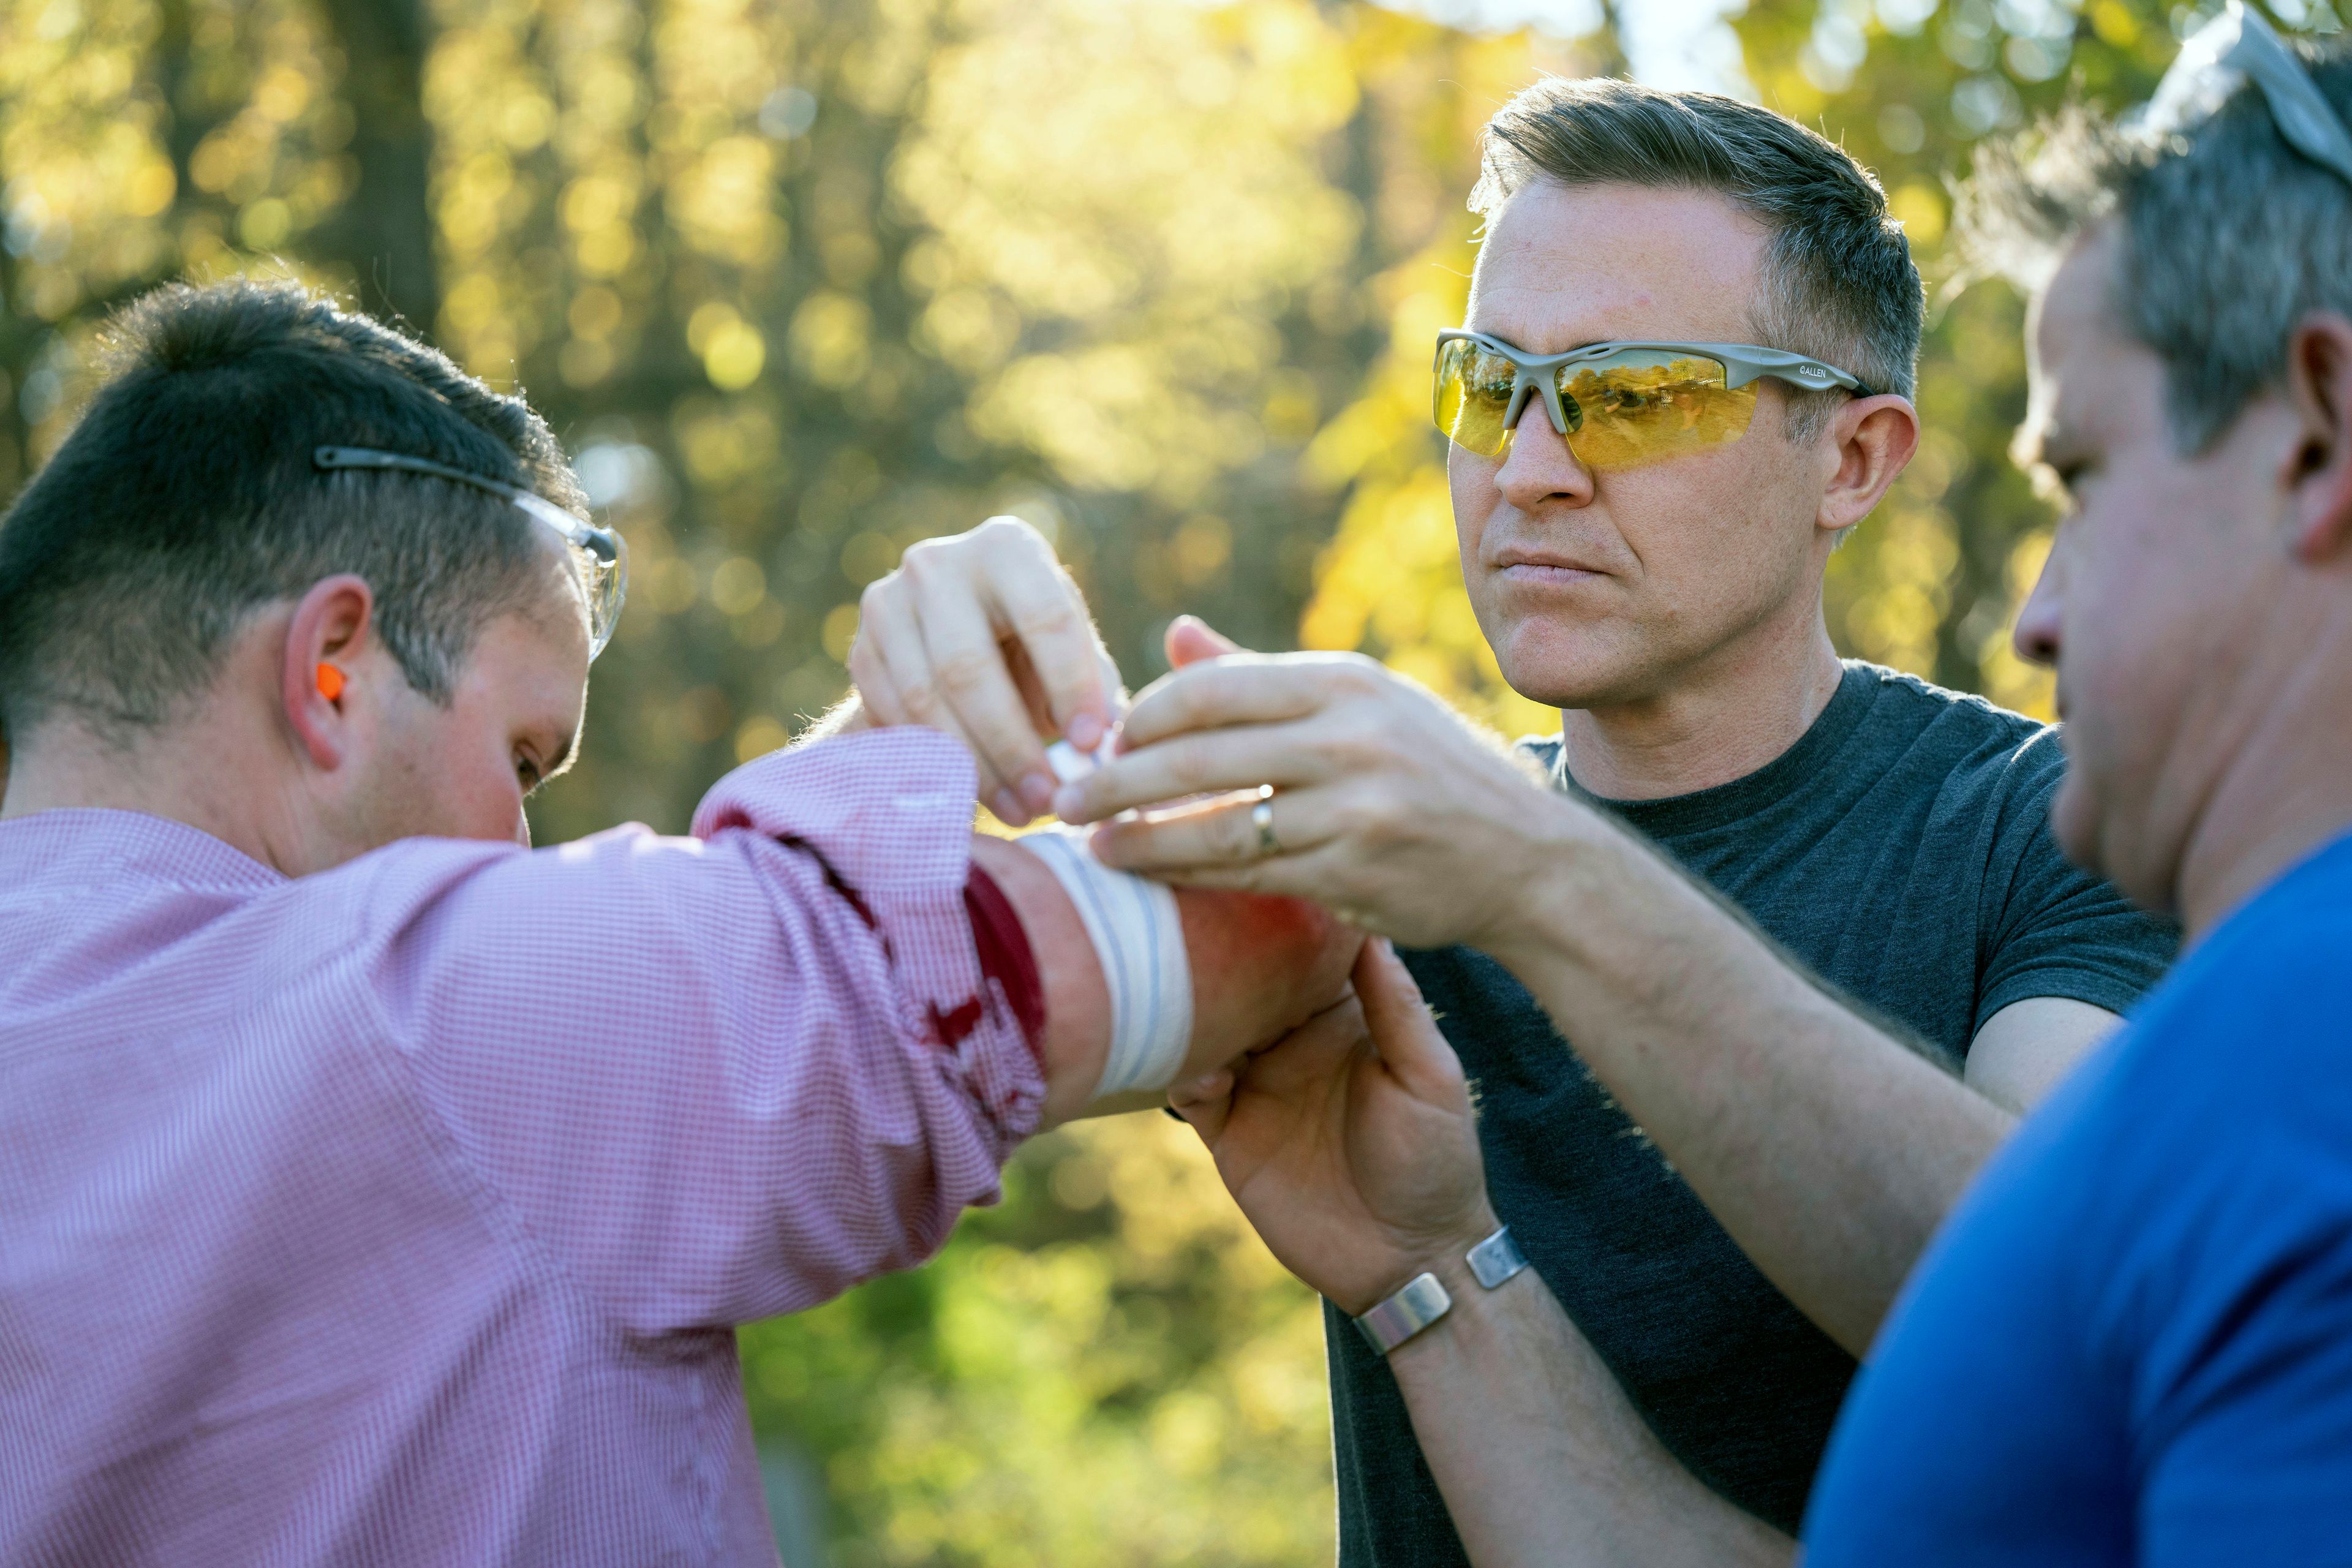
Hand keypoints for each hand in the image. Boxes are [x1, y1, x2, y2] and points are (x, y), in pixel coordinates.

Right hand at [849, 516, 1120, 824]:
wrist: (954, 634)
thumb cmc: (1035, 647)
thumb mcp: (1073, 649)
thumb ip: (1093, 687)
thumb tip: (1099, 748)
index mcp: (1007, 548)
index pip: (1045, 617)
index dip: (1071, 686)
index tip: (1092, 746)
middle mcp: (938, 564)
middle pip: (969, 666)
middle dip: (1012, 744)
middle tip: (1048, 797)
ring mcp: (887, 604)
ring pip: (925, 699)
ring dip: (974, 765)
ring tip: (1020, 809)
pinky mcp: (859, 650)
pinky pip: (892, 718)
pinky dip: (933, 763)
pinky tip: (973, 795)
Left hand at [1051, 625, 1568, 949]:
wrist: (1526, 859)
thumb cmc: (1426, 772)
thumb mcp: (1360, 703)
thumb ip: (1259, 675)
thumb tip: (1173, 632)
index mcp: (1344, 682)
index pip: (1212, 689)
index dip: (1143, 715)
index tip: (1101, 738)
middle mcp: (1351, 737)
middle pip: (1200, 757)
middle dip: (1118, 779)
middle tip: (1065, 797)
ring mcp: (1355, 809)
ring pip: (1217, 826)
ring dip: (1141, 839)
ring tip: (1092, 846)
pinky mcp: (1354, 874)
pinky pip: (1247, 877)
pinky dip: (1189, 876)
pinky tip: (1151, 875)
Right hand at [1171, 941, 1494, 1315]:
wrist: (1411, 1260)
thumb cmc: (1437, 1161)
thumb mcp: (1429, 1076)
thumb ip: (1394, 1005)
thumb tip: (1366, 924)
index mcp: (1342, 1017)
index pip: (1300, 951)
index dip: (1277, 914)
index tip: (1253, 872)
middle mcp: (1291, 1041)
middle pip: (1240, 978)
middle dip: (1214, 947)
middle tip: (1184, 907)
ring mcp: (1256, 1085)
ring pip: (1203, 1027)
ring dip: (1186, 1004)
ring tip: (1171, 978)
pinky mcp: (1229, 1134)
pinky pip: (1190, 1092)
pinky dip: (1181, 1072)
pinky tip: (1197, 1067)